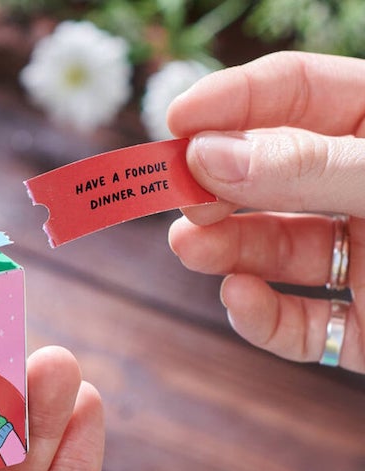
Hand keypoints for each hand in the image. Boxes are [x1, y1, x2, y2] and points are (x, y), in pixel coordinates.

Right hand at [166, 51, 364, 372]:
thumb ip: (312, 168)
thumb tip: (211, 154)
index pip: (298, 95)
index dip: (233, 101)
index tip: (175, 121)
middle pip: (271, 176)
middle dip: (218, 184)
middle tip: (176, 195)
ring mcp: (361, 261)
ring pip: (273, 249)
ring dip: (224, 248)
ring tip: (189, 247)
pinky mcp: (358, 326)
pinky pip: (297, 321)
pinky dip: (260, 314)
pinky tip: (239, 296)